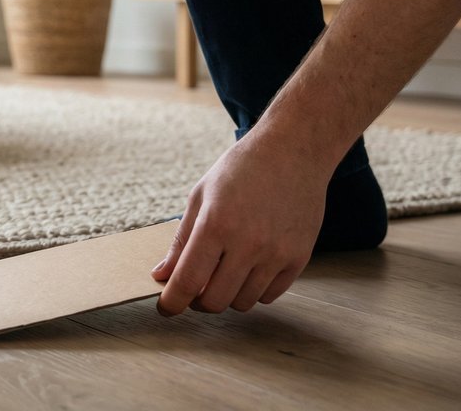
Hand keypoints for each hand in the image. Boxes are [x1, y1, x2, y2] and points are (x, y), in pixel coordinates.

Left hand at [152, 131, 329, 314]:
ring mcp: (276, 253)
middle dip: (198, 301)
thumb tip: (162, 275)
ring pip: (243, 302)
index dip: (172, 302)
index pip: (188, 281)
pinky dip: (254, 290)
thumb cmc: (240, 170)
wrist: (292, 152)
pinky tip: (248, 268)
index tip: (165, 308)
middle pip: (214, 301)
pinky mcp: (299, 258)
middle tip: (194, 288)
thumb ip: (180, 240)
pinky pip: (270, 295)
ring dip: (227, 295)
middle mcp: (248, 243)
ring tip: (223, 271)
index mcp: (216, 224)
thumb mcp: (200, 196)